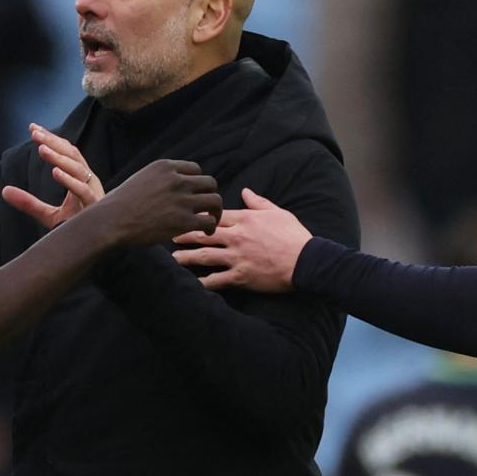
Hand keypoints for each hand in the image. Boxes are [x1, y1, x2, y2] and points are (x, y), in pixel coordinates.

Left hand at [1, 123, 104, 228]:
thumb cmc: (75, 229)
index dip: (51, 139)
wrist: (92, 252)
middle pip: (73, 155)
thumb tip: (3, 191)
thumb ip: (28, 203)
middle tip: (34, 133)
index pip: (67, 152)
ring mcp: (94, 194)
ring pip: (79, 170)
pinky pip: (83, 191)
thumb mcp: (48, 214)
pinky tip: (55, 172)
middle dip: (54, 142)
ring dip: (60, 158)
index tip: (32, 128)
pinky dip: (70, 181)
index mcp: (81, 179)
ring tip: (42, 150)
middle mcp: (90, 182)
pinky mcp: (94, 208)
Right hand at [92, 159, 221, 245]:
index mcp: (166, 167)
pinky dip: (211, 227)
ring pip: (215, 201)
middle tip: (207, 208)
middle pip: (209, 183)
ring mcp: (182, 200)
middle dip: (209, 195)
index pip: (195, 169)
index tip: (194, 194)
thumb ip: (159, 180)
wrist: (111, 221)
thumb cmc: (119, 204)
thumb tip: (170, 189)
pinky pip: (209, 221)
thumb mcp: (140, 179)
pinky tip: (205, 232)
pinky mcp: (184, 221)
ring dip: (215, 211)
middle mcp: (177, 180)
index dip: (197, 183)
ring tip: (211, 221)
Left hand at [171, 187, 311, 291]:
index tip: (185, 215)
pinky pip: (217, 280)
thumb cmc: (294, 236)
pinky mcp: (241, 276)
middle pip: (204, 234)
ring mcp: (237, 257)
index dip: (199, 215)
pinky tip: (192, 284)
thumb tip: (245, 191)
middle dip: (185, 234)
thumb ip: (258, 202)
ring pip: (205, 256)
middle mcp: (237, 237)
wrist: (306, 261)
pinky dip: (204, 282)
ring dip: (187, 257)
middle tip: (170, 235)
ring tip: (174, 258)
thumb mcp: (278, 212)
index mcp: (245, 220)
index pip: (216, 215)